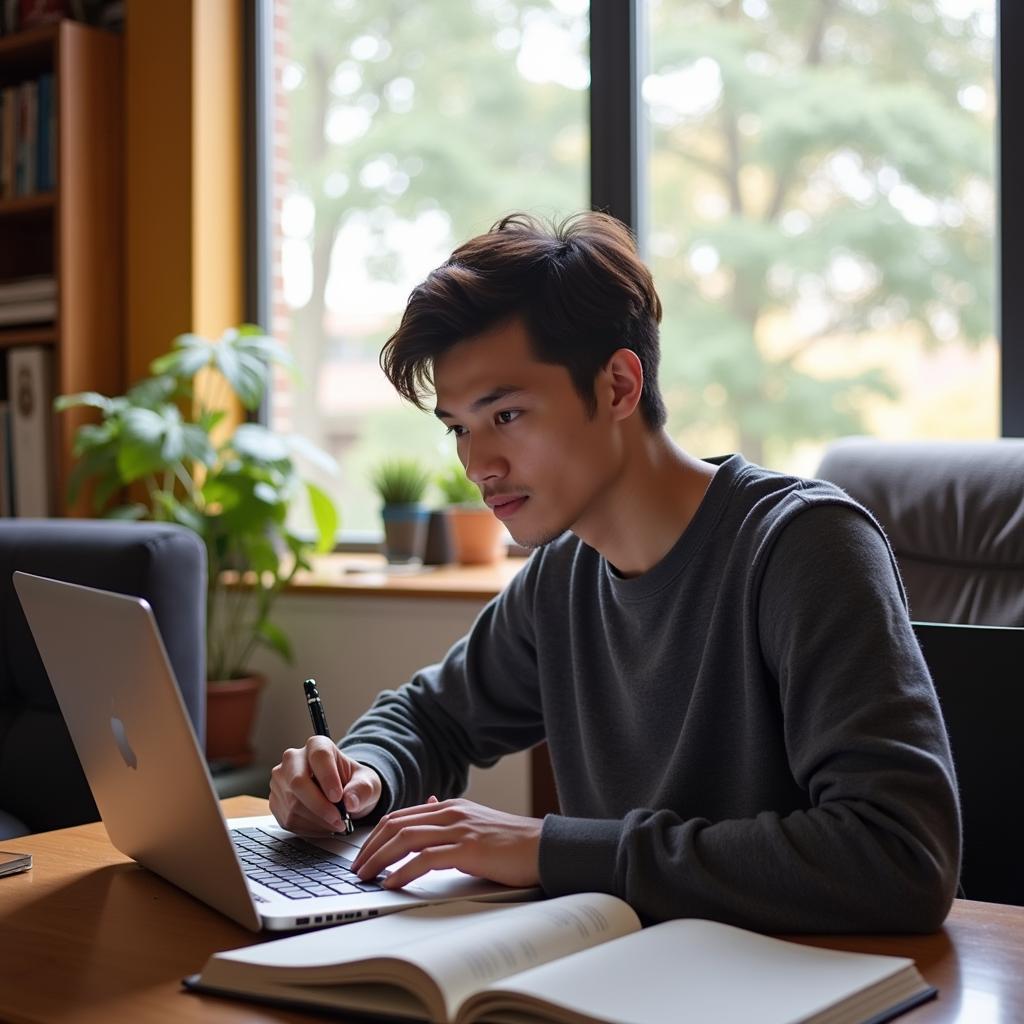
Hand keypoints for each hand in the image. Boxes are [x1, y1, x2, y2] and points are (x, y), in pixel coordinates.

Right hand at [269, 737, 381, 833]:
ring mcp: (281, 780)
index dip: (328, 777)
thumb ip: (362, 790)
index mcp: (318, 745)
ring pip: (293, 804)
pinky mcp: (276, 801)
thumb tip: (350, 802)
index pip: (318, 756)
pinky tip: (323, 826)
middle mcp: (293, 759)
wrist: (341, 794)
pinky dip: (309, 828)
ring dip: (317, 820)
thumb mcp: (367, 783)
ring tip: (335, 824)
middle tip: (339, 819)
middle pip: (298, 781)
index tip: (339, 797)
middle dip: (319, 805)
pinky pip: (288, 819)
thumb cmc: (353, 783)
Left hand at [351, 796, 541, 888]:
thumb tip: (424, 806)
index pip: (401, 816)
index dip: (376, 836)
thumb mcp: (475, 823)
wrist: (544, 846)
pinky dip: (404, 871)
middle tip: (357, 869)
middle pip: (396, 825)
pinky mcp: (468, 848)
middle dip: (370, 848)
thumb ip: (448, 818)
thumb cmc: (511, 842)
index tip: (362, 855)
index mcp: (450, 807)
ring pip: (406, 838)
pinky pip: (426, 858)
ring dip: (380, 859)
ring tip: (366, 877)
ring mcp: (459, 829)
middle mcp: (451, 813)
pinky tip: (392, 883)